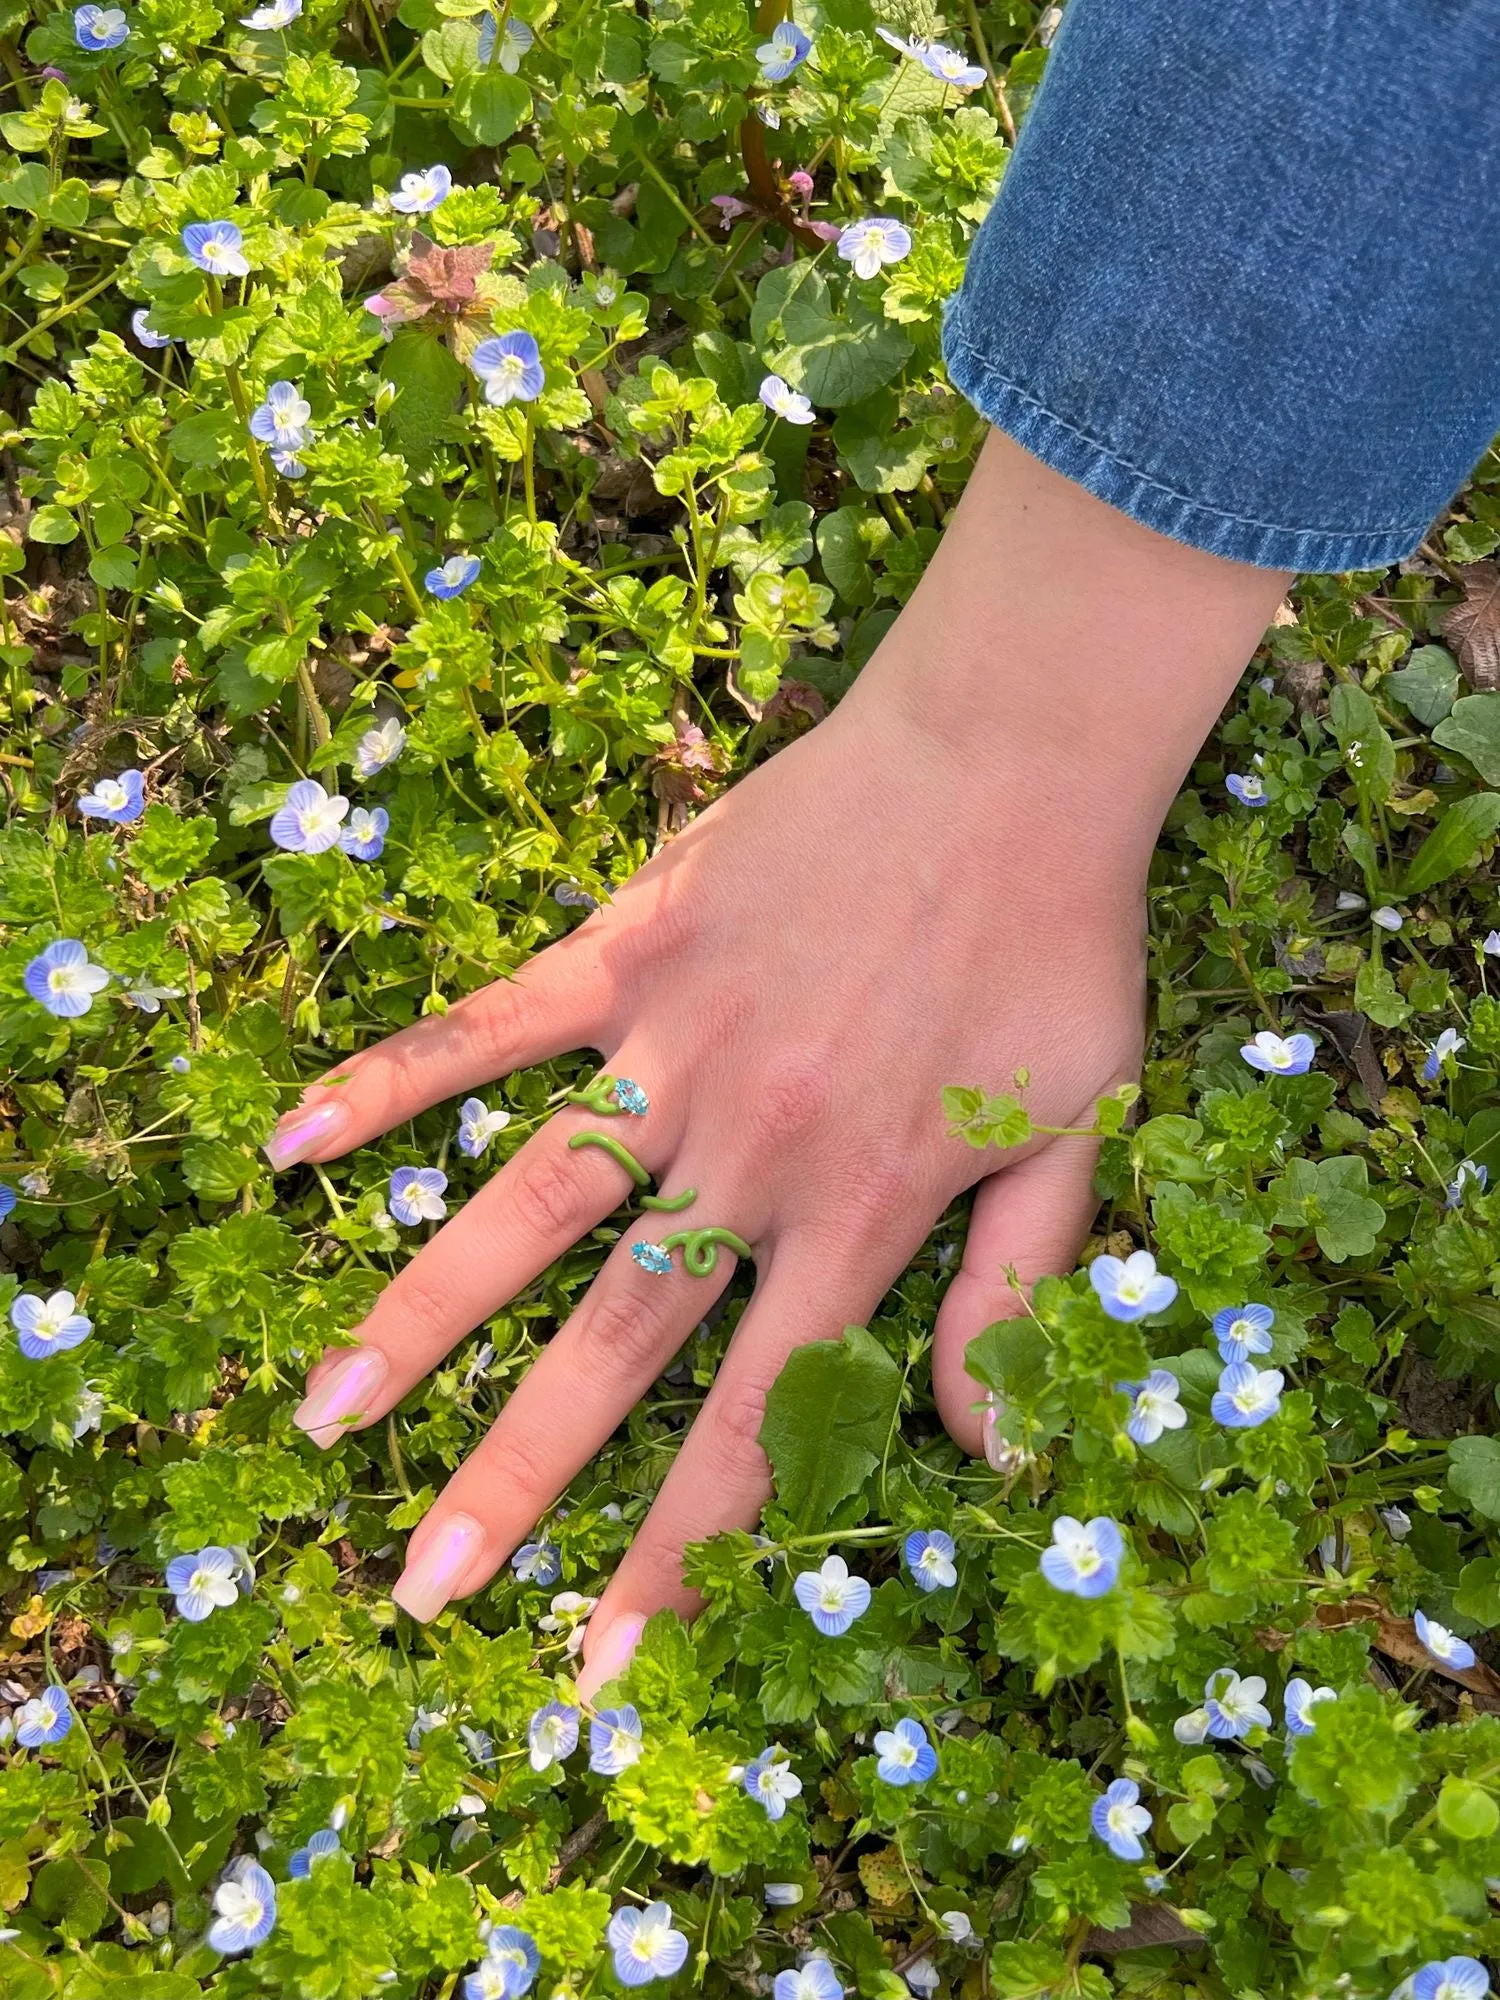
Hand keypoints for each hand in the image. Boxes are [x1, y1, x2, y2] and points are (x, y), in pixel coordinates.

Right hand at [268, 433, 1287, 1696]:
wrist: (1010, 761)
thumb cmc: (1056, 948)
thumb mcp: (1080, 1135)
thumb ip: (1018, 1296)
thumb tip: (977, 1454)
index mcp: (859, 1214)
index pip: (752, 1425)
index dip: (674, 1558)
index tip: (593, 1661)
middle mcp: (747, 1155)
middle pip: (613, 1345)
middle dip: (514, 1479)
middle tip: (415, 1588)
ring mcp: (673, 1052)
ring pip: (527, 1206)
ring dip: (421, 1315)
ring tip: (327, 1414)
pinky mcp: (630, 955)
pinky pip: (493, 1027)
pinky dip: (397, 1078)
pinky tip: (295, 1139)